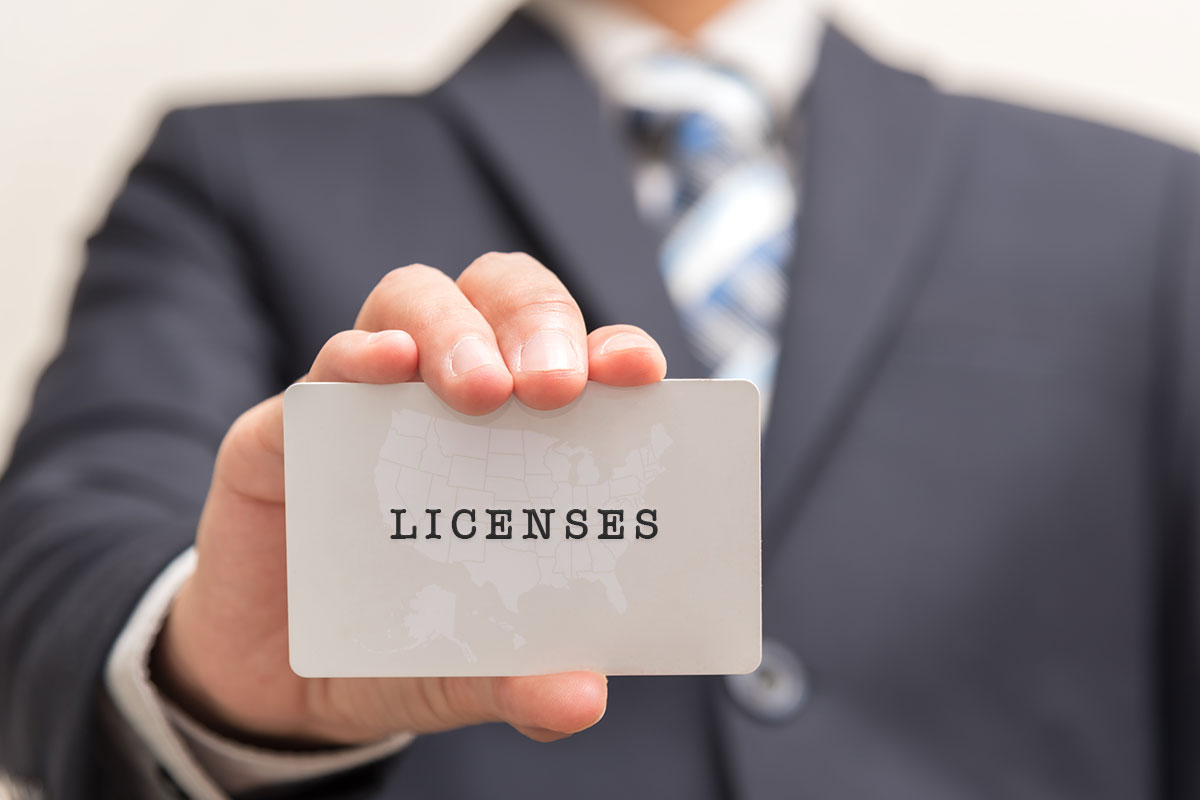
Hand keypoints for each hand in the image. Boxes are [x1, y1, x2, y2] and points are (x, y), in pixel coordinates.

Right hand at [152, 252, 666, 746]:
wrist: (280, 683)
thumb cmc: (400, 648)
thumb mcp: (467, 674)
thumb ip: (522, 680)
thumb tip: (584, 697)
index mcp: (524, 436)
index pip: (581, 359)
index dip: (613, 350)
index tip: (639, 373)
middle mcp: (453, 398)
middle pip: (504, 299)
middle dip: (537, 322)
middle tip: (553, 385)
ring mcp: (370, 400)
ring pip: (416, 301)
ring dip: (455, 331)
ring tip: (480, 390)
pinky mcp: (289, 425)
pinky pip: (323, 368)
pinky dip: (357, 357)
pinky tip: (384, 367)